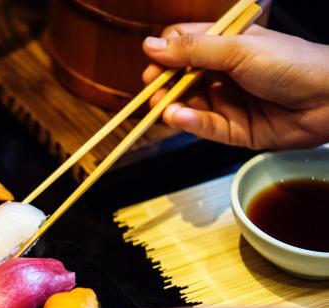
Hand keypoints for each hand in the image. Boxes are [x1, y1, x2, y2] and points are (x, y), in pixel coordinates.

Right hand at [142, 24, 328, 148]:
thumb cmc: (290, 63)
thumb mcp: (238, 49)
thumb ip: (193, 49)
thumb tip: (149, 45)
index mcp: (226, 45)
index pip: (184, 46)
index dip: (166, 54)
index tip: (153, 63)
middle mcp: (224, 73)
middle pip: (181, 79)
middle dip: (164, 85)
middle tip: (153, 90)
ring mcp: (228, 102)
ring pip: (189, 105)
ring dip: (172, 105)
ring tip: (162, 107)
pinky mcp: (234, 131)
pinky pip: (206, 127)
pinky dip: (190, 123)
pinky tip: (177, 117)